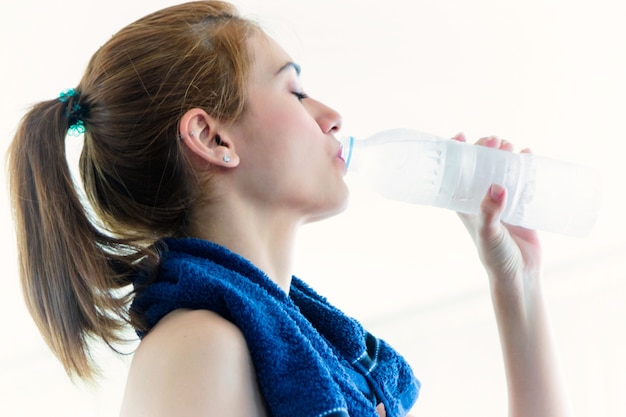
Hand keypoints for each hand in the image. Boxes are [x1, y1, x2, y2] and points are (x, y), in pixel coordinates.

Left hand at [451, 133, 541, 295]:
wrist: (519, 276)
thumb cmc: (495, 257)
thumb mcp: (488, 233)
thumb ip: (490, 212)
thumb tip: (496, 186)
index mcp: (464, 204)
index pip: (456, 173)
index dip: (456, 153)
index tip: (460, 135)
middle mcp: (480, 199)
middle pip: (480, 166)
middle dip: (485, 149)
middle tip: (495, 141)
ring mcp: (501, 201)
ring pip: (501, 169)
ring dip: (504, 154)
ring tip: (510, 145)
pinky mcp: (521, 204)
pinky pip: (522, 179)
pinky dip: (524, 164)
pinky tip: (528, 154)